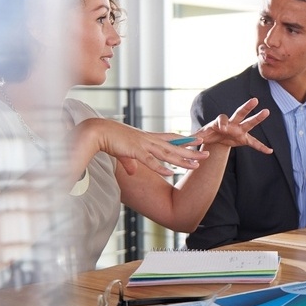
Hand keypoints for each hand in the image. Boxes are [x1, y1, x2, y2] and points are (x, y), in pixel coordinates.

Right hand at [75, 118, 210, 176]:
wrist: (97, 132)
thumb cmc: (110, 140)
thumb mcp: (124, 153)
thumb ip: (130, 163)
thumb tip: (133, 172)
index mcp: (148, 138)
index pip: (171, 138)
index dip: (185, 140)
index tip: (198, 140)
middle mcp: (150, 140)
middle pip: (175, 147)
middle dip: (192, 152)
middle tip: (207, 154)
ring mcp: (144, 145)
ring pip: (168, 154)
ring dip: (183, 160)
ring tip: (197, 165)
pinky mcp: (135, 151)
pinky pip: (150, 161)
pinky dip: (160, 167)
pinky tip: (171, 173)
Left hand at [194, 98, 272, 153]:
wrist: (216, 139)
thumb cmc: (207, 134)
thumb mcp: (199, 136)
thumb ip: (192, 137)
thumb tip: (179, 141)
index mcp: (219, 122)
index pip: (222, 119)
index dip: (222, 122)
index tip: (222, 127)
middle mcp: (231, 123)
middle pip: (239, 113)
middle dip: (246, 107)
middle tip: (254, 100)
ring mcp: (239, 130)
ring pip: (249, 123)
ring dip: (258, 118)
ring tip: (267, 111)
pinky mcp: (243, 139)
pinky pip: (254, 143)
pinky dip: (261, 148)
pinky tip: (270, 152)